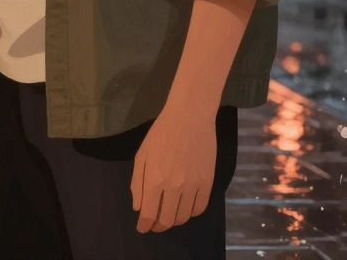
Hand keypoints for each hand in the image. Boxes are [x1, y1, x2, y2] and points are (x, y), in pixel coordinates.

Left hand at [131, 107, 215, 232]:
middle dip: (158, 226)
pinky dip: (191, 213)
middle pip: (167, 219)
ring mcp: (193, 186)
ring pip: (184, 216)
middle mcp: (175, 187)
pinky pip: (200, 207)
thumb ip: (138, 184)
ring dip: (174, 221)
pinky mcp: (208, 182)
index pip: (149, 214)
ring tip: (167, 216)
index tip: (142, 228)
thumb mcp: (141, 156)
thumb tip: (139, 208)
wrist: (189, 119)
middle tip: (154, 224)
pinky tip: (184, 209)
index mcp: (155, 180)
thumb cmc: (160, 135)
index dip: (145, 225)